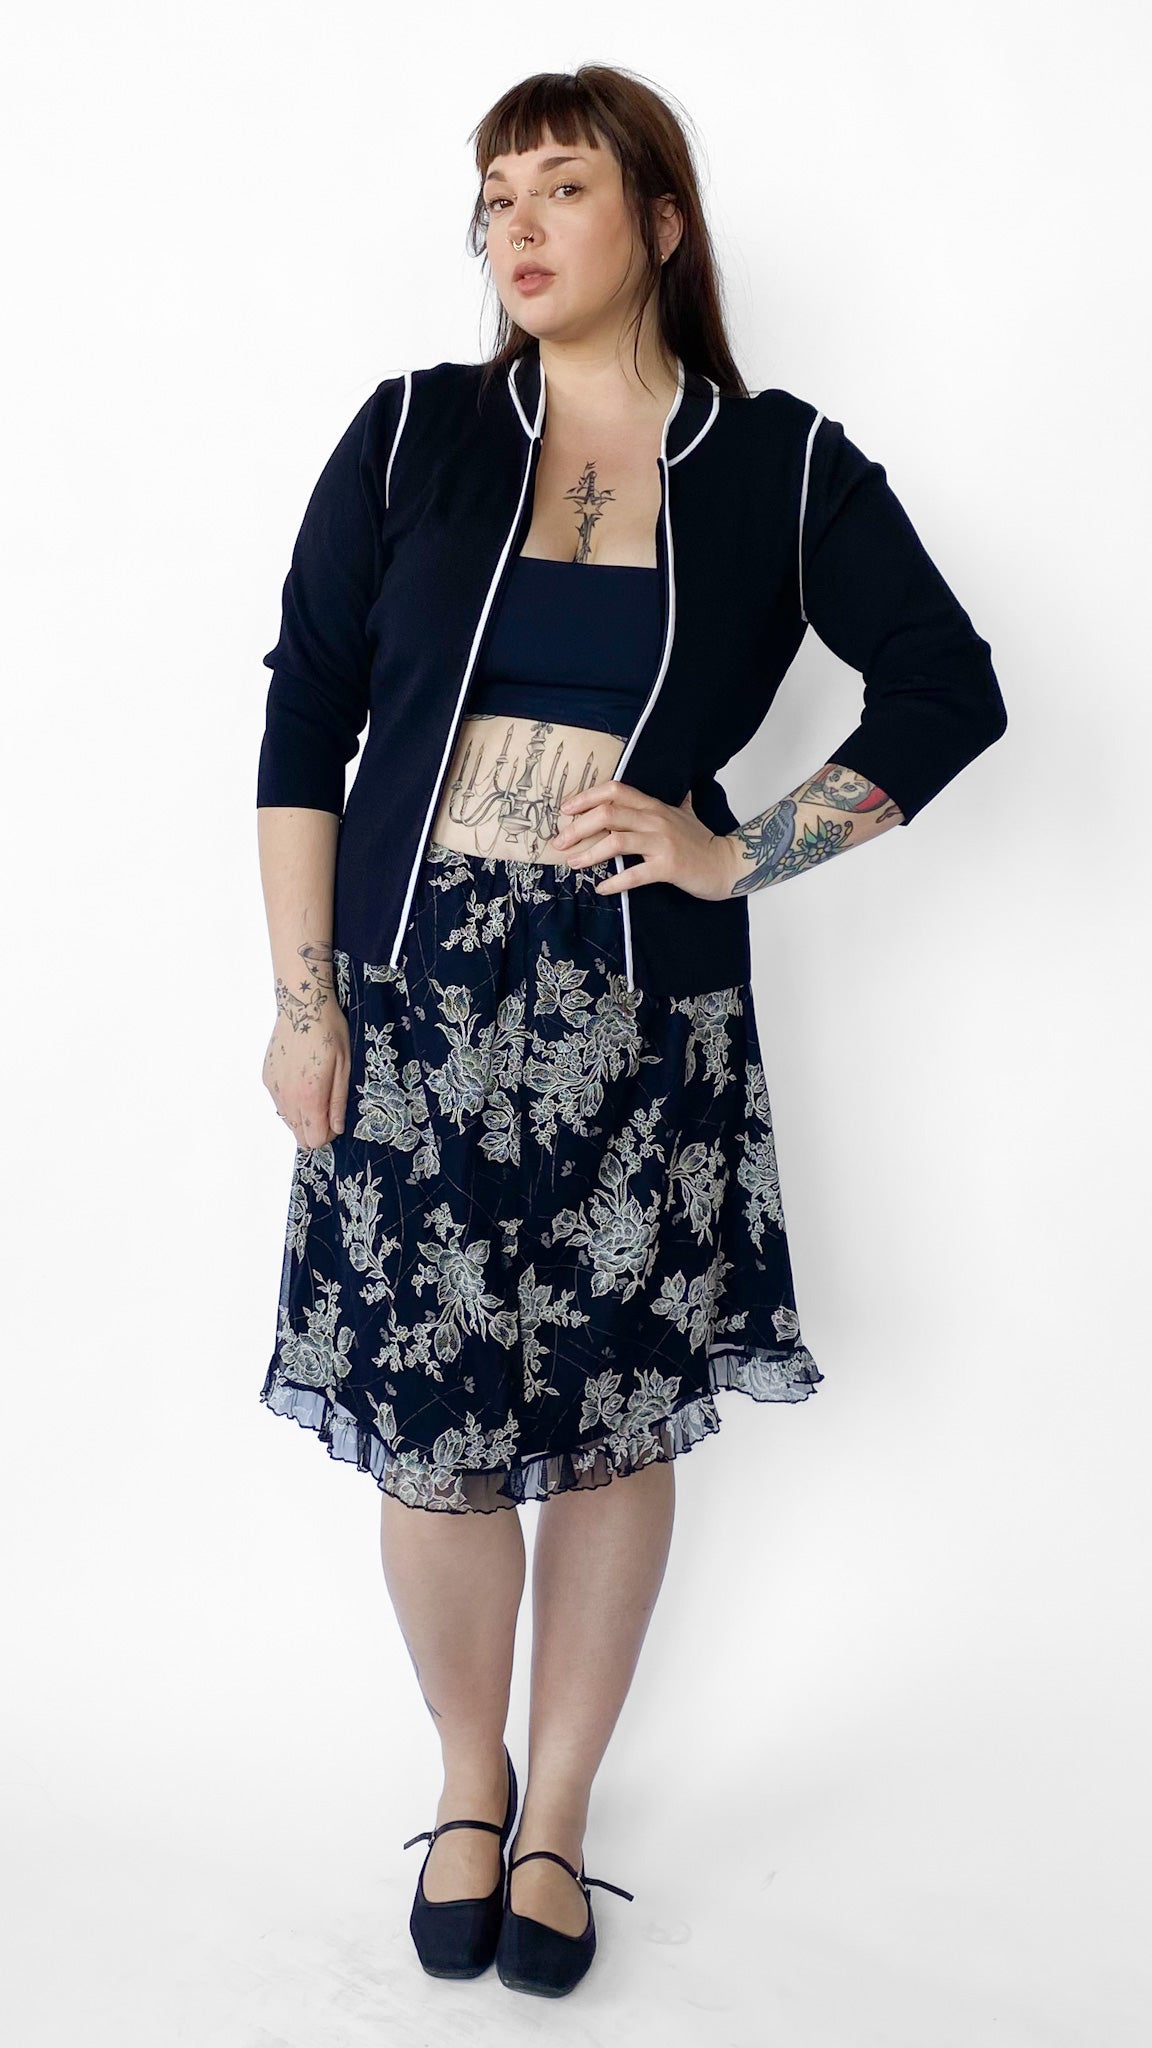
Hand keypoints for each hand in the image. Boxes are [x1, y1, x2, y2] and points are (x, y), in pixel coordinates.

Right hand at [262, 1001, 351, 1150]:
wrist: (302, 1006)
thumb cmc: (329, 1033)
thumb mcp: (344, 1067)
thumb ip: (338, 1102)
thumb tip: (336, 1129)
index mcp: (309, 1096)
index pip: (314, 1139)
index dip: (328, 1135)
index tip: (336, 1119)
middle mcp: (287, 1097)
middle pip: (299, 1135)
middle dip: (315, 1128)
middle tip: (328, 1106)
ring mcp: (274, 1088)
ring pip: (288, 1120)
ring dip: (302, 1115)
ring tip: (315, 1089)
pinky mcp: (266, 1078)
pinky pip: (279, 1102)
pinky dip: (290, 1100)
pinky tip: (301, 1079)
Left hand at [550, 779, 741, 900]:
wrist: (727, 865)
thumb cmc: (702, 842)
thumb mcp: (686, 814)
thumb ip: (677, 801)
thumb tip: (681, 787)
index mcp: (654, 806)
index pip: (615, 791)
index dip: (586, 797)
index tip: (565, 811)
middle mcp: (656, 820)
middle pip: (608, 814)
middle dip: (577, 827)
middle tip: (559, 842)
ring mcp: (662, 843)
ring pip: (616, 841)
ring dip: (589, 853)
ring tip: (573, 863)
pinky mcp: (668, 866)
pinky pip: (634, 874)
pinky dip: (614, 882)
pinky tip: (601, 888)